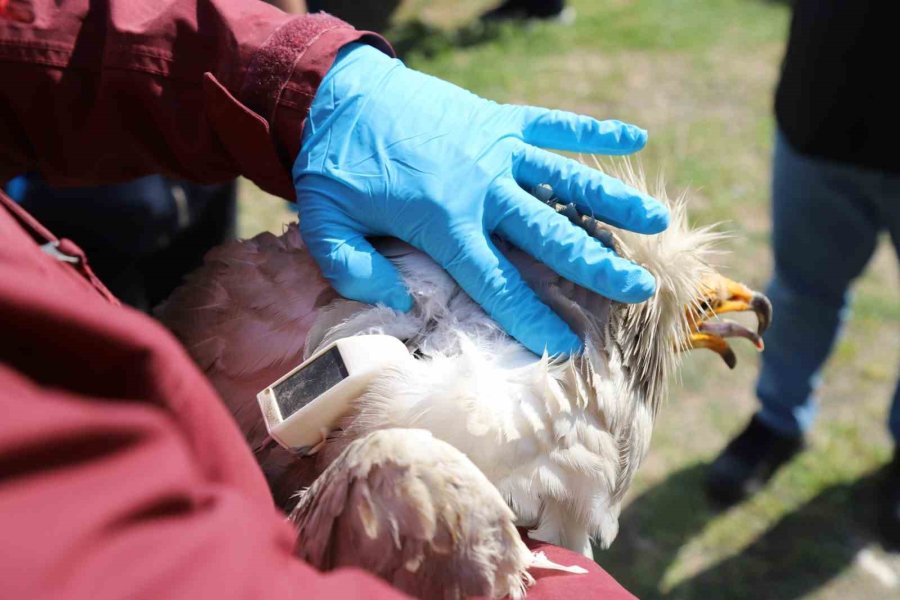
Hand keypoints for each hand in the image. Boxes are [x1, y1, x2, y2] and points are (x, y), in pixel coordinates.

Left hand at [293, 43, 668, 355]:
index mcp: (443, 221)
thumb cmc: (333, 163)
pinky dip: (592, 131)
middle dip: (595, 266)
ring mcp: (495, 148)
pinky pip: (553, 124)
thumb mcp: (324, 222)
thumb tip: (403, 302)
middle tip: (639, 289)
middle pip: (549, 235)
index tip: (569, 344)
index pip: (496, 281)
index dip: (532, 316)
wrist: (339, 89)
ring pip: (565, 181)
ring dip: (612, 203)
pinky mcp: (498, 119)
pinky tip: (634, 137)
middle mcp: (482, 187)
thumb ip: (356, 268)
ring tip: (657, 223)